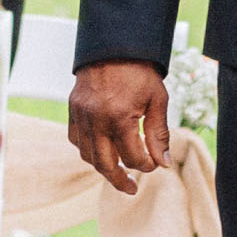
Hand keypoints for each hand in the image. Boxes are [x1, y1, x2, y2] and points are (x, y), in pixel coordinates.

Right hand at [70, 58, 171, 192]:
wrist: (114, 46)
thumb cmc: (140, 72)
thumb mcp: (158, 101)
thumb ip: (159, 134)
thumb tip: (163, 164)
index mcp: (119, 118)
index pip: (132, 158)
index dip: (146, 165)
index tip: (155, 164)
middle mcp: (96, 121)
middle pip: (105, 165)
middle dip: (120, 181)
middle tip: (132, 189)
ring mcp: (81, 117)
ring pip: (88, 156)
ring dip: (103, 168)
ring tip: (118, 175)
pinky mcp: (73, 111)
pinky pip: (77, 141)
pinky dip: (88, 151)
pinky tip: (101, 153)